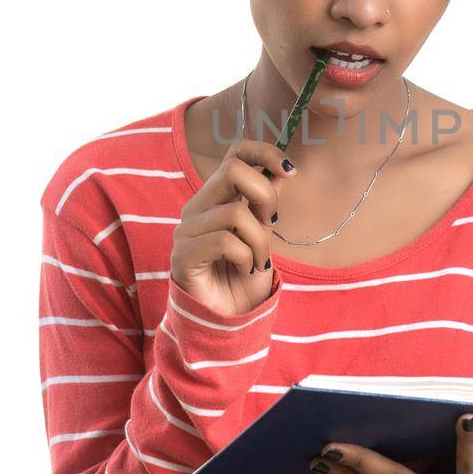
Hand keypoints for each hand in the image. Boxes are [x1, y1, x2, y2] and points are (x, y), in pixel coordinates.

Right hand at [170, 138, 294, 317]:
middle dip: (265, 195)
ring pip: (235, 212)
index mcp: (217, 197)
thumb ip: (266, 203)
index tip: (290, 171)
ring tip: (259, 261)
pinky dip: (245, 256)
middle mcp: (198, 207)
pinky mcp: (182, 255)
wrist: (228, 320)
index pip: (234, 153)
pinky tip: (245, 269)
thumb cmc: (243, 277)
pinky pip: (224, 241)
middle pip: (233, 170)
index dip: (264, 152)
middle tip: (271, 223)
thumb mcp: (264, 235)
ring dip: (259, 241)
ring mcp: (186, 229)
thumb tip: (282, 171)